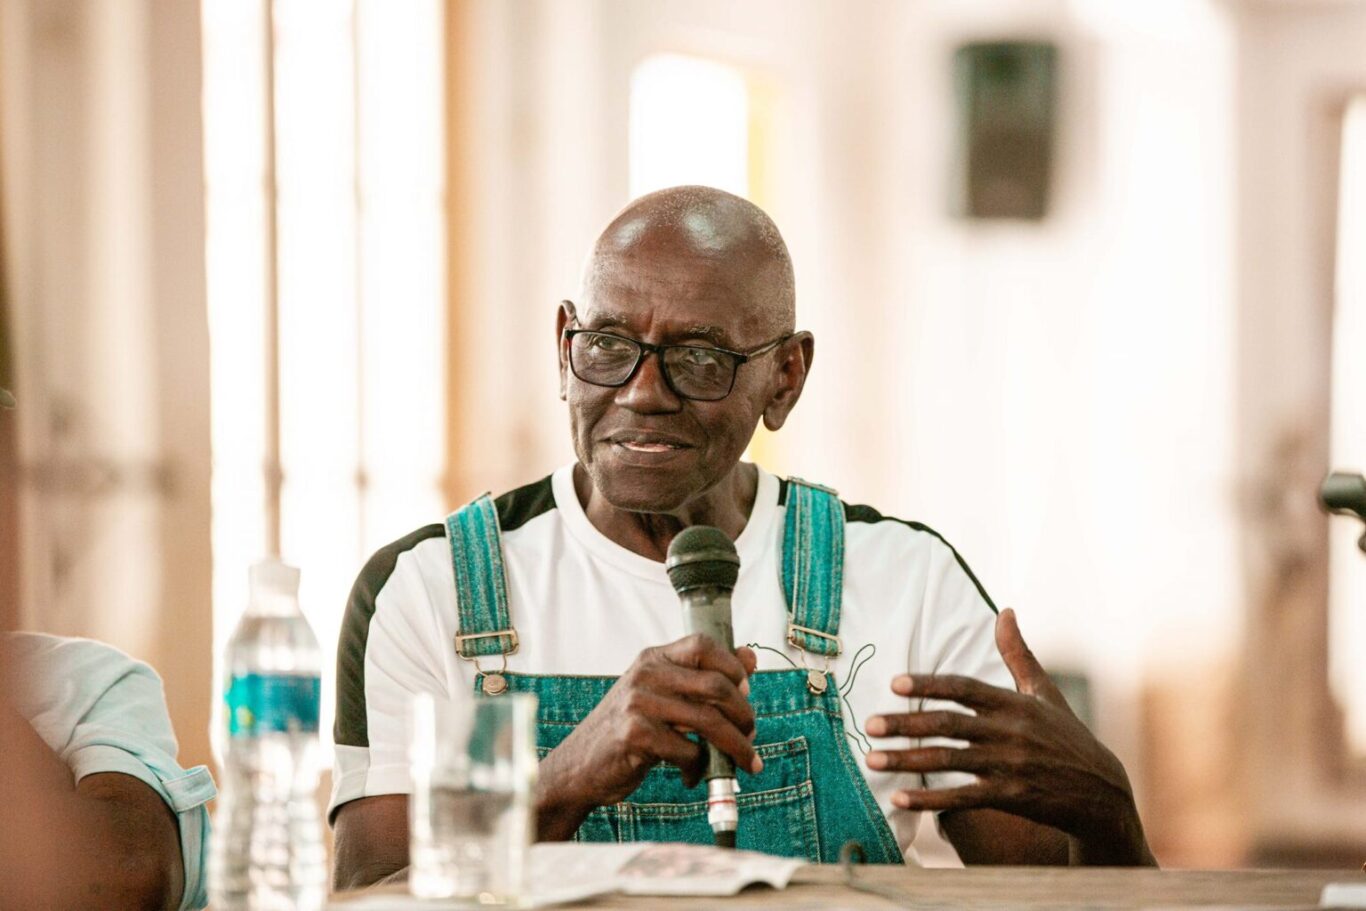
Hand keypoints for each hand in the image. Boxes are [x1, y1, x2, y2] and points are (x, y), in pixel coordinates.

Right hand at [535, 634, 760, 840]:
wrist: (580, 765)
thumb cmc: (628, 730)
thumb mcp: (663, 695)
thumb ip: (703, 677)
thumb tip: (750, 658)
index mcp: (654, 658)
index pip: (703, 645)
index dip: (733, 668)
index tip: (746, 692)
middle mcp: (645, 674)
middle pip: (714, 685)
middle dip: (743, 715)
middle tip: (750, 735)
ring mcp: (638, 703)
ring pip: (707, 721)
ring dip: (733, 746)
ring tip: (741, 762)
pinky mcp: (634, 735)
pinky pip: (687, 751)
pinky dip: (699, 768)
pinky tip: (693, 775)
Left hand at [865, 608, 1155, 865]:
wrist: (1102, 793)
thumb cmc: (1066, 737)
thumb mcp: (1044, 692)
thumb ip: (1018, 654)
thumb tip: (1005, 610)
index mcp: (1014, 704)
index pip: (964, 688)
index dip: (929, 685)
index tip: (894, 683)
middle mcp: (1009, 733)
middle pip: (949, 724)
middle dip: (906, 723)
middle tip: (870, 723)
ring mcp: (1009, 766)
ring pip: (948, 761)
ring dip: (907, 760)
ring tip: (872, 759)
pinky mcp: (1010, 797)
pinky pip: (962, 799)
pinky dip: (929, 799)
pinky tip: (899, 798)